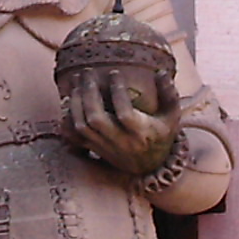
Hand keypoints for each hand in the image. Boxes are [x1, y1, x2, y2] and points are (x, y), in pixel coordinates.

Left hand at [61, 67, 182, 177]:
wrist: (149, 166)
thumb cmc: (161, 135)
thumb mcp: (172, 116)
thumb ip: (169, 93)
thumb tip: (160, 72)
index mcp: (141, 133)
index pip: (124, 114)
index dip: (117, 92)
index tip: (114, 73)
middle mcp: (120, 141)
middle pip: (96, 119)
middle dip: (89, 93)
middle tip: (87, 72)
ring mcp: (104, 147)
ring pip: (82, 126)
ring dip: (76, 103)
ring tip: (77, 83)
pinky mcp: (94, 149)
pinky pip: (74, 137)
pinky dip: (67, 120)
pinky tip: (67, 102)